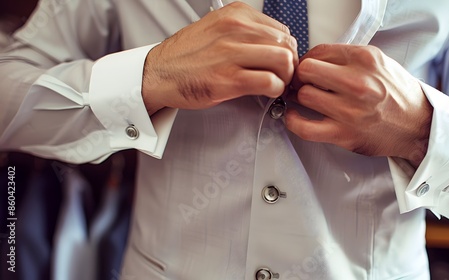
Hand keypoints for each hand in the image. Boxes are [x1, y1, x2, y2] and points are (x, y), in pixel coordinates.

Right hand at [142, 2, 297, 114]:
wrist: (157, 74)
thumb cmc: (186, 56)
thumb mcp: (217, 30)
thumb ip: (245, 33)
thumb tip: (274, 45)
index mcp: (235, 15)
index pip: (282, 30)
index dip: (286, 50)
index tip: (280, 63)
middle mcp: (235, 30)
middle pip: (287, 44)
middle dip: (289, 65)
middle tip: (281, 76)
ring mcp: (231, 54)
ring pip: (284, 61)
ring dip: (285, 78)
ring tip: (275, 84)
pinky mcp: (228, 79)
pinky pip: (270, 82)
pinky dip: (275, 90)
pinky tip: (266, 92)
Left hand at [286, 44, 432, 166]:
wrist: (418, 125)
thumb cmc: (397, 95)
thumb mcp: (379, 63)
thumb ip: (348, 58)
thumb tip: (315, 59)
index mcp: (365, 60)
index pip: (319, 51)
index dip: (308, 59)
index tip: (308, 68)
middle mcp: (358, 83)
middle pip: (306, 70)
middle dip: (300, 76)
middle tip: (302, 82)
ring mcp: (350, 110)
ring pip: (303, 95)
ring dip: (298, 97)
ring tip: (302, 99)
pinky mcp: (344, 134)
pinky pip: (305, 128)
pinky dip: (293, 122)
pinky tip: (294, 117)